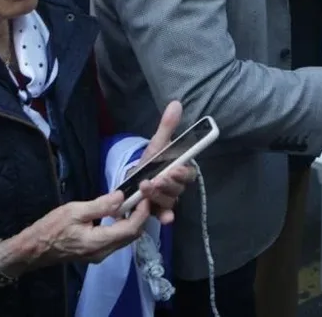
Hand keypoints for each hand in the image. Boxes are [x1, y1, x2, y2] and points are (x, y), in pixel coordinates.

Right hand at [0, 192, 149, 274]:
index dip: (141, 213)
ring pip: (124, 239)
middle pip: (131, 236)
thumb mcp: (74, 211)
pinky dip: (120, 226)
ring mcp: (99, 255)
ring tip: (129, 202)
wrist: (33, 249)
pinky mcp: (95, 253)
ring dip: (131, 221)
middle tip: (139, 196)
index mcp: (98, 242)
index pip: (131, 229)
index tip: (145, 196)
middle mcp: (103, 253)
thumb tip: (122, 197)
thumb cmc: (51, 228)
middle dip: (139, 216)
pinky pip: (115, 240)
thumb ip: (100, 205)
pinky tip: (116, 213)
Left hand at [135, 100, 195, 224]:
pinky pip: (163, 215)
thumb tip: (175, 103)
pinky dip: (165, 217)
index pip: (188, 174)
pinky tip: (164, 219)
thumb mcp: (157, 145)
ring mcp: (167, 200)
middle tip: (157, 179)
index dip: (183, 173)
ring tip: (145, 187)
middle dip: (167, 184)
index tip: (174, 169)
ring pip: (168, 201)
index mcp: (179, 170)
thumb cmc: (150, 163)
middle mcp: (176, 187)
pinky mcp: (157, 211)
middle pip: (178, 189)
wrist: (132, 181)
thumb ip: (167, 127)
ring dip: (158, 196)